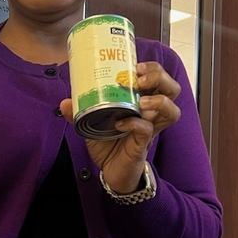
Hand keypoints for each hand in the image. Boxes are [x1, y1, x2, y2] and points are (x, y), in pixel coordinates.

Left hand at [60, 61, 180, 192]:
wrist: (110, 172)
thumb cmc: (108, 145)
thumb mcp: (92, 124)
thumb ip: (80, 112)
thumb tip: (65, 102)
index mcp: (142, 103)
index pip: (159, 79)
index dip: (153, 69)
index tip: (136, 65)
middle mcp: (151, 114)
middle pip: (172, 89)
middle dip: (159, 78)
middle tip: (140, 78)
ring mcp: (150, 129)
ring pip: (172, 110)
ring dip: (158, 101)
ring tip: (140, 101)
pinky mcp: (143, 144)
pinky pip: (147, 130)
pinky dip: (135, 123)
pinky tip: (121, 123)